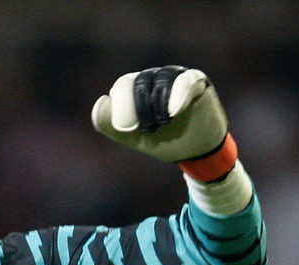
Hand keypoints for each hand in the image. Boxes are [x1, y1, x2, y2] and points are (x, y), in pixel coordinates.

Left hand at [92, 66, 233, 172]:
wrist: (196, 153)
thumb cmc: (164, 142)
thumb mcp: (133, 138)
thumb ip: (110, 125)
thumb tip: (101, 102)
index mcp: (138, 88)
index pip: (123, 86)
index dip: (122, 107)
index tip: (129, 130)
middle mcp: (156, 78)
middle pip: (141, 83)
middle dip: (142, 109)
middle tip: (150, 130)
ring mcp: (177, 77)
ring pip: (162, 80)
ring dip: (159, 105)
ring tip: (165, 123)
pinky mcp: (197, 81)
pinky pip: (186, 80)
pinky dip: (178, 94)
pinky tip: (174, 112)